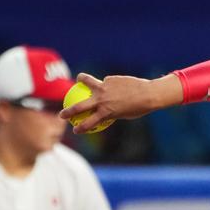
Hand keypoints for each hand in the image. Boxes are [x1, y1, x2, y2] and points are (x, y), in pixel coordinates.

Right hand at [59, 72, 182, 133]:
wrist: (148, 95)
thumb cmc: (138, 108)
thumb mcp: (122, 115)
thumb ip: (110, 112)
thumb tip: (103, 113)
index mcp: (105, 113)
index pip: (88, 124)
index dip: (80, 128)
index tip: (75, 130)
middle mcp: (102, 101)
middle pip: (79, 107)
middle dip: (68, 111)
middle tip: (62, 114)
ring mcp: (104, 88)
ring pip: (88, 82)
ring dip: (81, 80)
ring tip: (78, 79)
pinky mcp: (110, 79)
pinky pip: (106, 81)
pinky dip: (108, 83)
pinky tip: (114, 83)